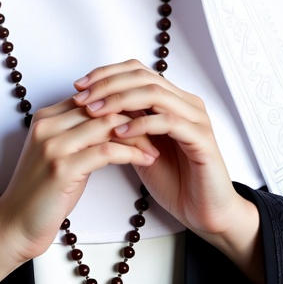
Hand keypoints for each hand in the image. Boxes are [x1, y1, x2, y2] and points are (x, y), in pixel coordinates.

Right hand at [0, 94, 157, 283]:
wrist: (15, 225)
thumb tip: (119, 120)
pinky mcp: (62, 168)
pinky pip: (107, 151)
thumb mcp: (62, 154)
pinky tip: (147, 159)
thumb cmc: (43, 192)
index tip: (149, 115)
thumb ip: (81, 133)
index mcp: (47, 117)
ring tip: (157, 147)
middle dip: (136, 117)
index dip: (125, 104)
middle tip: (160, 129)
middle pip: (103, 107)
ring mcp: (53, 145)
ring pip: (107, 124)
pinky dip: (132, 153)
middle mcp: (48, 125)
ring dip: (138, 135)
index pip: (94, 97)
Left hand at [73, 60, 263, 283]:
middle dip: (108, 84)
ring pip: (155, 93)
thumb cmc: (173, 180)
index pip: (137, 71)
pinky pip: (168, 122)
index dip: (106, 74)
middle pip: (143, 76)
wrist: (204, 212)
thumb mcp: (138, 147)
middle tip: (82, 97)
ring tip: (94, 112)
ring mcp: (196, 119)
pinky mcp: (202, 139)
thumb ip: (123, 124)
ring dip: (119, 100)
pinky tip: (119, 133)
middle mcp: (186, 103)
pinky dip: (141, 124)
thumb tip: (89, 107)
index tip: (78, 86)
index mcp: (172, 100)